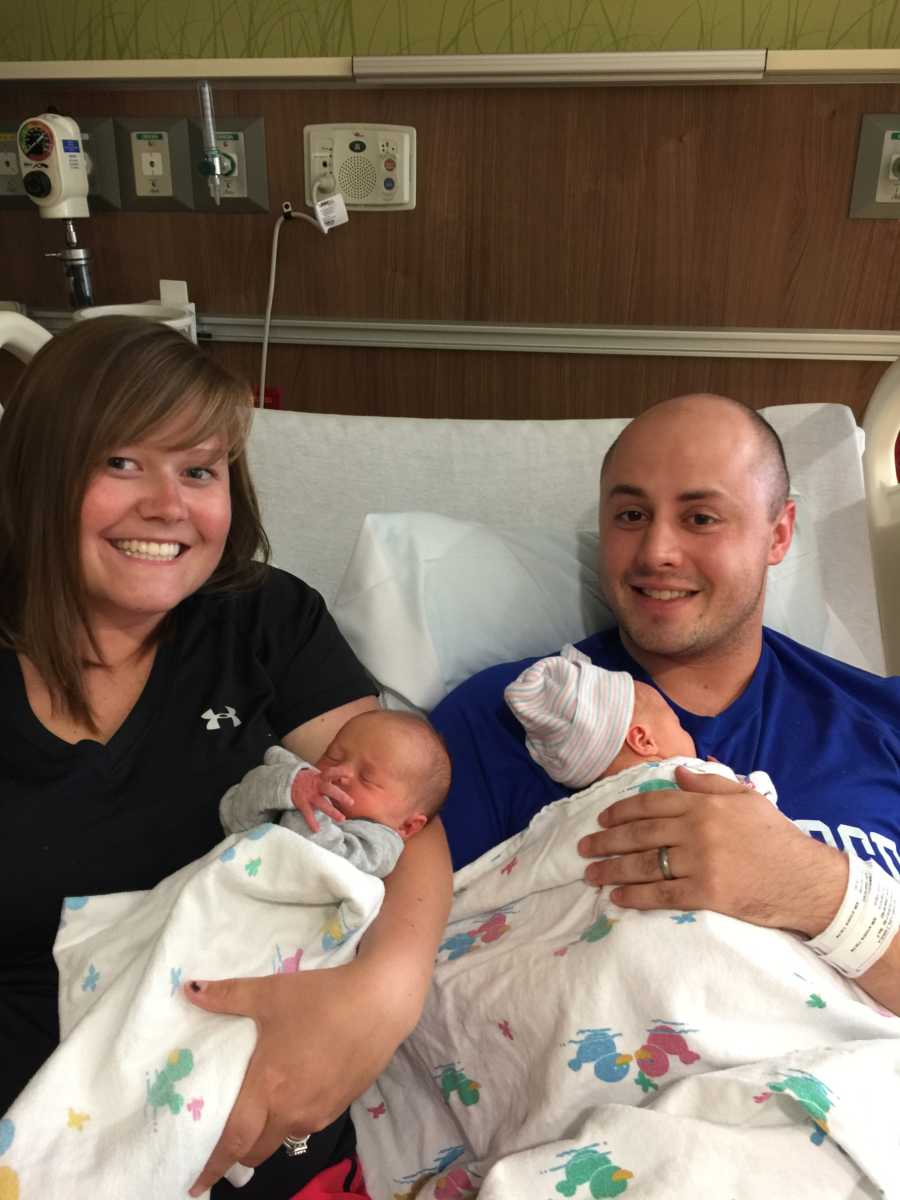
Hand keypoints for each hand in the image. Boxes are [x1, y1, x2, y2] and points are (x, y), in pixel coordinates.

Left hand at [184, 959, 407, 1195]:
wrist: (380, 1002)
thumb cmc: (321, 998)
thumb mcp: (270, 992)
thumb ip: (227, 996)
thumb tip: (188, 989)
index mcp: (268, 1087)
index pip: (233, 1140)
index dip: (212, 1165)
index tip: (194, 1185)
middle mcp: (292, 1110)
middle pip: (256, 1149)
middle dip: (237, 1154)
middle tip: (223, 1145)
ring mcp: (319, 1111)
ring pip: (283, 1137)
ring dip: (268, 1134)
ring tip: (261, 1113)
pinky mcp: (341, 1105)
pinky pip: (308, 1123)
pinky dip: (294, 1118)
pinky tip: (297, 1092)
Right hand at [290, 767, 352, 832]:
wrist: (289, 781)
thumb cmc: (310, 780)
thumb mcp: (320, 776)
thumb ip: (333, 777)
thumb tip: (348, 776)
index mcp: (322, 778)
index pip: (332, 773)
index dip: (341, 773)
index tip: (351, 774)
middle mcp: (317, 786)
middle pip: (329, 789)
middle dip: (340, 796)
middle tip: (351, 803)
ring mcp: (309, 795)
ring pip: (322, 803)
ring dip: (332, 811)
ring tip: (342, 819)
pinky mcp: (302, 802)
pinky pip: (307, 813)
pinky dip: (311, 822)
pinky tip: (316, 830)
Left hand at [578, 766, 847, 933]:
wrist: (807, 879)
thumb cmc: (777, 836)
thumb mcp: (747, 796)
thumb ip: (709, 783)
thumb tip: (677, 773)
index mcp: (704, 804)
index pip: (651, 803)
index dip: (621, 811)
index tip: (601, 819)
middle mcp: (697, 830)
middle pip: (640, 834)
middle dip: (606, 841)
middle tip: (583, 847)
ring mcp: (700, 862)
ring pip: (644, 865)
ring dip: (611, 869)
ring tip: (590, 873)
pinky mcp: (706, 893)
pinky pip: (661, 894)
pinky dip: (634, 896)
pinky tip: (616, 897)